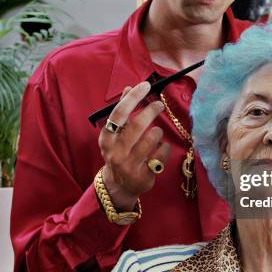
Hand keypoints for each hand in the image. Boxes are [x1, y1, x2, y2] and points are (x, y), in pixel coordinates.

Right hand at [98, 82, 170, 210]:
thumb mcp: (116, 134)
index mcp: (107, 138)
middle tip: (159, 104)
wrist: (119, 185)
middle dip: (151, 111)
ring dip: (158, 131)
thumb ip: (122, 112)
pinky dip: (164, 148)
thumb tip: (129, 88)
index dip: (133, 97)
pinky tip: (161, 148)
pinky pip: (161, 154)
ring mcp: (130, 165)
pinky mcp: (144, 175)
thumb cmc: (119, 152)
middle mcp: (116, 152)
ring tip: (156, 133)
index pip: (119, 113)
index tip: (145, 85)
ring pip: (152, 138)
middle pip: (137, 125)